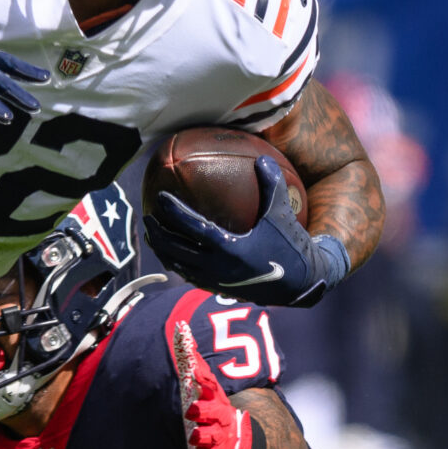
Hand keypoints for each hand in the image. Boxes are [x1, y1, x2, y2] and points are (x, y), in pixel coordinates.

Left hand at [147, 159, 346, 308]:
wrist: (300, 284)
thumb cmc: (291, 246)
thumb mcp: (282, 214)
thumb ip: (272, 184)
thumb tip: (262, 158)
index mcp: (230, 249)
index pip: (192, 228)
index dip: (173, 213)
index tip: (159, 199)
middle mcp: (218, 268)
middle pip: (177, 250)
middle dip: (158, 234)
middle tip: (147, 217)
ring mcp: (216, 282)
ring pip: (180, 266)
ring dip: (164, 251)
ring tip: (153, 236)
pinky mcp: (219, 290)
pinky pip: (190, 276)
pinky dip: (178, 264)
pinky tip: (173, 254)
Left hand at [170, 317, 254, 448]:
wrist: (238, 439)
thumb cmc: (213, 407)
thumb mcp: (205, 385)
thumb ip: (192, 359)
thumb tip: (181, 328)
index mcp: (214, 398)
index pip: (209, 384)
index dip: (202, 378)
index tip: (193, 371)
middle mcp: (219, 416)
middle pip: (212, 412)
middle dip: (203, 410)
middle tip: (191, 410)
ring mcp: (218, 437)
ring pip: (209, 437)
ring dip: (201, 437)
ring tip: (193, 438)